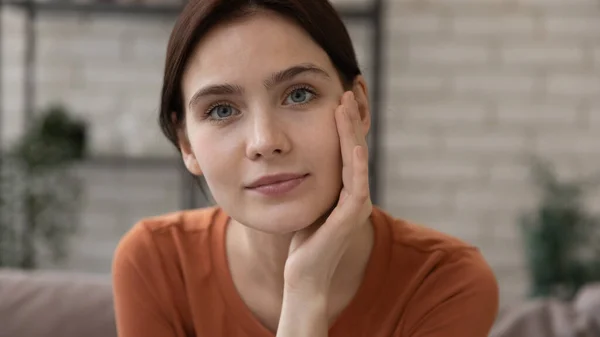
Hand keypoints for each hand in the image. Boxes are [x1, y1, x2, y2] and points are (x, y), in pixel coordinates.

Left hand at [283, 91, 372, 295]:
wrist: (303, 276)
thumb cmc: (303, 241)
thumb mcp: (307, 201)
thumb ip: (312, 180)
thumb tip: (297, 156)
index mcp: (347, 189)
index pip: (347, 147)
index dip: (345, 121)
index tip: (339, 94)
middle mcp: (356, 194)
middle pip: (356, 146)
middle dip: (351, 117)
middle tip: (347, 87)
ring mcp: (356, 206)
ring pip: (356, 160)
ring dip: (351, 131)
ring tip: (344, 103)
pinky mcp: (349, 218)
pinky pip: (355, 186)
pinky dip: (354, 164)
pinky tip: (350, 143)